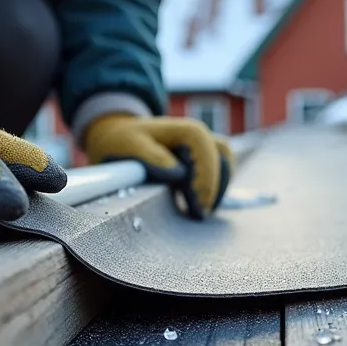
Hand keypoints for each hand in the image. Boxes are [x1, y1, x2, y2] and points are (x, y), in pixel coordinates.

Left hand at [82, 113, 232, 218]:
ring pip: (226, 166)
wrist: (121, 136)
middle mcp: (200, 136)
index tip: (198, 205)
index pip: (208, 153)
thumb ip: (152, 158)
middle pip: (223, 161)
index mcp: (186, 130)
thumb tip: (178, 173)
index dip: (206, 180)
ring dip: (217, 190)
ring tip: (200, 212)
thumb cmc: (125, 141)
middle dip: (213, 190)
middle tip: (199, 215)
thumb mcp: (131, 146)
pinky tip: (198, 205)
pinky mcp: (203, 160)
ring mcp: (204, 147)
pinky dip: (213, 190)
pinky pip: (220, 173)